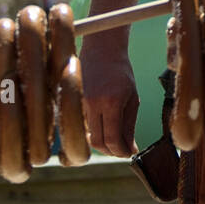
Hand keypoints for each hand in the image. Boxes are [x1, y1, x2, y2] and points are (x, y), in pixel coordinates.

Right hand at [80, 34, 139, 157]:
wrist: (101, 50)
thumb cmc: (121, 73)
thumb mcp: (132, 98)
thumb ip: (129, 126)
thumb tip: (130, 150)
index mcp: (111, 102)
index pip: (112, 139)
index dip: (120, 151)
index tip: (128, 153)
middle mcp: (92, 104)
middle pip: (97, 142)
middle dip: (110, 150)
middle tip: (121, 149)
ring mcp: (80, 103)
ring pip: (89, 135)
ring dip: (102, 140)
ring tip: (114, 133)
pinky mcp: (72, 103)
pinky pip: (83, 125)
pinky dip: (93, 129)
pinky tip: (102, 120)